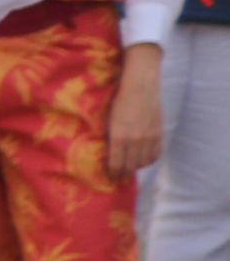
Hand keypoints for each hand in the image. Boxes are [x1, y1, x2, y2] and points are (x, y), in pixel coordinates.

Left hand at [110, 44, 166, 175]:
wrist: (140, 84)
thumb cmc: (117, 97)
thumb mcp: (107, 117)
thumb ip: (107, 134)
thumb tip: (102, 149)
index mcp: (119, 136)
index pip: (117, 164)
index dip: (113, 173)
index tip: (109, 177)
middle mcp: (135, 140)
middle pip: (131, 166)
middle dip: (123, 173)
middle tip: (118, 176)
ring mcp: (149, 137)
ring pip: (144, 162)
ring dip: (136, 167)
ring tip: (129, 167)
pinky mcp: (159, 133)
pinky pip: (155, 154)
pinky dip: (149, 159)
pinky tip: (143, 159)